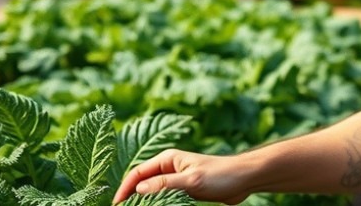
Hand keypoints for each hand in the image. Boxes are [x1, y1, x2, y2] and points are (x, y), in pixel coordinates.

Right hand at [113, 149, 249, 204]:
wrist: (243, 179)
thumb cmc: (220, 175)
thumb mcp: (191, 180)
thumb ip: (164, 184)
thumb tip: (138, 190)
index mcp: (167, 159)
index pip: (137, 173)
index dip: (124, 188)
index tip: (116, 205)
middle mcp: (169, 167)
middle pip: (142, 182)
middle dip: (130, 196)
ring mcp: (176, 178)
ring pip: (152, 191)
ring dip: (142, 201)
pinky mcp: (184, 189)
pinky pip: (164, 197)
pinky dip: (156, 204)